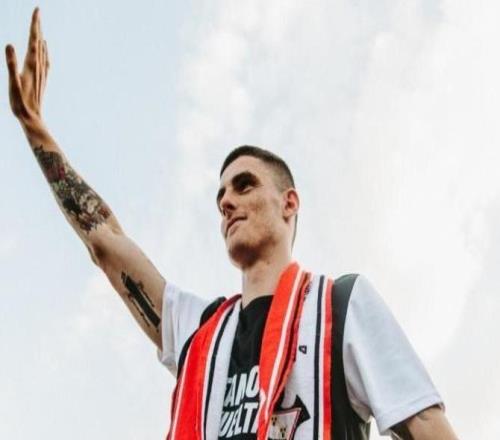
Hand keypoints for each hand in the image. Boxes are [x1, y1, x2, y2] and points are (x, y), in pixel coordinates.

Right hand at [5, 8, 49, 123]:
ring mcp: (41, 74)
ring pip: (42, 50)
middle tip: (38, 11)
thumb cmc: (20, 103)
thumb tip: (10, 44)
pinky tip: (44, 49)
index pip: (33, 40)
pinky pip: (44, 61)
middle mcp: (38, 68)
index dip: (34, 25)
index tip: (37, 11)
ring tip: (39, 26)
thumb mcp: (12, 83)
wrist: (32, 118)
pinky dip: (44, 51)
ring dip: (40, 36)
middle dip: (37, 26)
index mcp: (31, 65)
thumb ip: (10, 63)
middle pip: (38, 42)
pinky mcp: (41, 80)